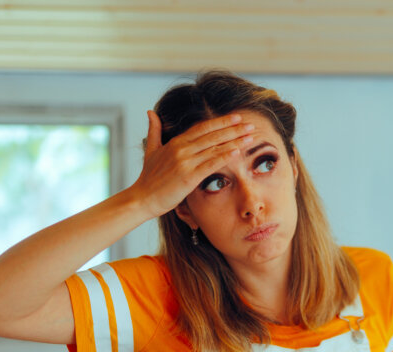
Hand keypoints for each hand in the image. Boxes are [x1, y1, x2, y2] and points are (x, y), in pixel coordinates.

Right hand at [131, 110, 255, 217]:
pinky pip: (209, 164)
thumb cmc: (148, 177)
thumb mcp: (150, 150)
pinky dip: (223, 157)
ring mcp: (184, 162)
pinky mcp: (188, 177)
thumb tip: (151, 112)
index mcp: (175, 142)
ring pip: (214, 148)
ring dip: (234, 141)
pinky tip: (236, 152)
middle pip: (212, 135)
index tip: (237, 118)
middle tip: (251, 125)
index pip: (203, 128)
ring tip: (251, 137)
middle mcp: (181, 149)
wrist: (142, 199)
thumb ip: (154, 131)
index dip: (221, 122)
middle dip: (234, 129)